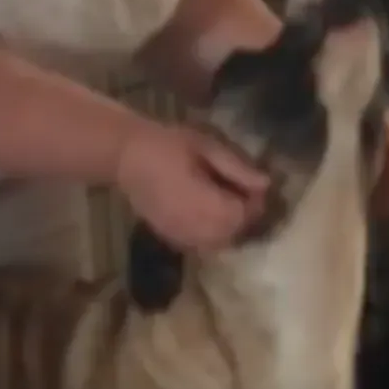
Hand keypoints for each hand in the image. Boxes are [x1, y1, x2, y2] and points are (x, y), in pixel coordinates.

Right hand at [116, 123, 269, 253]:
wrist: (123, 154)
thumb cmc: (166, 144)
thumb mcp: (205, 146)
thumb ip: (236, 168)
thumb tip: (265, 184)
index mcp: (204, 204)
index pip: (243, 215)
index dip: (254, 201)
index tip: (254, 183)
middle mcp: (194, 227)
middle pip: (233, 233)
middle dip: (243, 216)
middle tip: (242, 191)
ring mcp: (180, 235)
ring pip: (217, 243)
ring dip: (228, 227)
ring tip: (225, 202)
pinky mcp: (169, 237)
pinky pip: (199, 245)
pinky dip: (210, 234)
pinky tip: (206, 213)